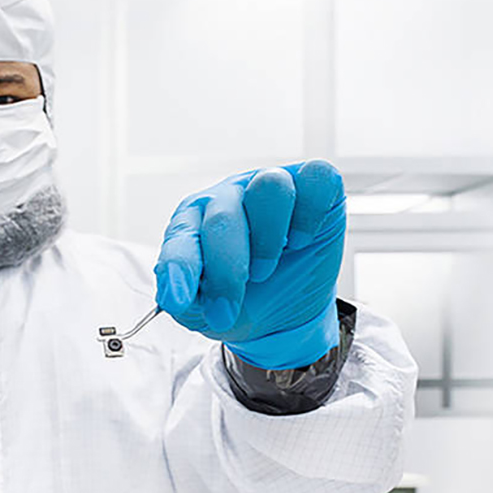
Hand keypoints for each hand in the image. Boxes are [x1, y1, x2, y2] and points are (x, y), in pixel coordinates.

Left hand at [154, 160, 345, 369]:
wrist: (286, 315)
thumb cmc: (241, 303)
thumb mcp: (204, 311)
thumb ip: (187, 299)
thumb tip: (174, 296)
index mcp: (193, 222)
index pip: (181, 236)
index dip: (179, 267)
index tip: (179, 300)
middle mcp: (229, 198)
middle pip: (224, 217)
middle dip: (227, 270)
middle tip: (228, 308)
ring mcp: (270, 189)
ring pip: (270, 186)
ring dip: (269, 237)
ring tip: (264, 269)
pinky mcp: (313, 189)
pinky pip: (317, 177)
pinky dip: (311, 212)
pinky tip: (301, 241)